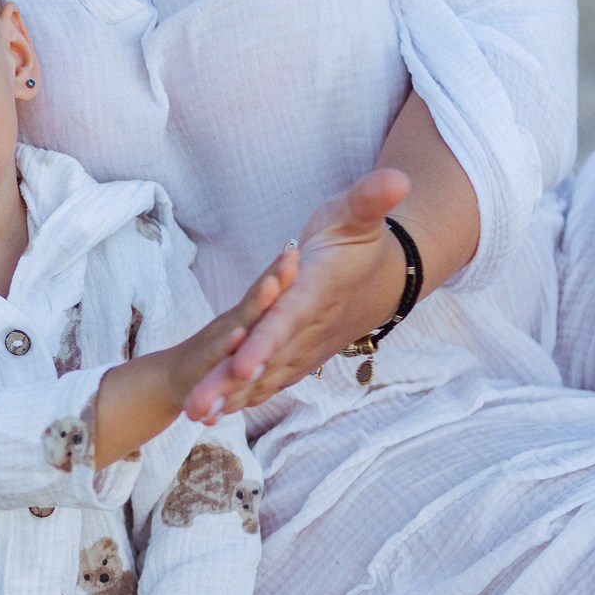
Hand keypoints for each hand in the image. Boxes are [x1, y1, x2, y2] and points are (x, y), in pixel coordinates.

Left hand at [185, 169, 409, 417]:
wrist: (384, 278)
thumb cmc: (362, 241)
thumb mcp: (360, 212)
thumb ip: (371, 198)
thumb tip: (398, 179)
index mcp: (316, 295)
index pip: (288, 321)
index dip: (266, 343)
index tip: (243, 366)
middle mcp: (308, 329)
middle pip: (264, 359)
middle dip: (231, 383)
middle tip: (198, 406)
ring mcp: (303, 347)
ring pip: (263, 377)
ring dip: (229, 398)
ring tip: (196, 415)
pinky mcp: (298, 356)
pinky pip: (267, 381)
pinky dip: (242, 398)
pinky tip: (212, 415)